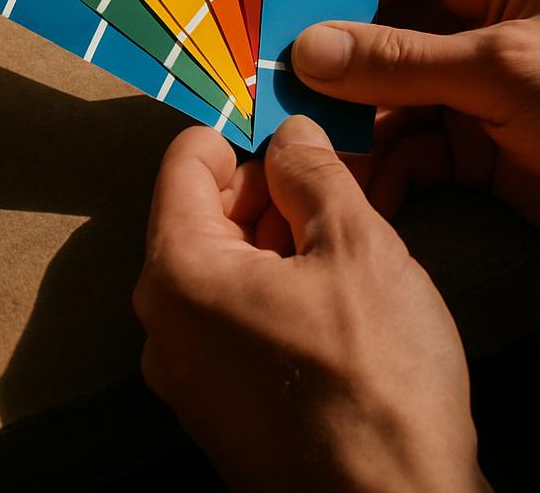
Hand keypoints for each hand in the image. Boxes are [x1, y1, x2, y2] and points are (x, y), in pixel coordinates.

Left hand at [134, 119, 486, 492]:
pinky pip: (232, 322)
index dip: (242, 133)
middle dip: (265, 188)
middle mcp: (164, 325)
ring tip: (343, 236)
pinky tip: (334, 298)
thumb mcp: (356, 246)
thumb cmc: (376, 384)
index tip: (291, 126)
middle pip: (201, 215)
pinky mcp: (221, 413)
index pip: (186, 161)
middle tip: (332, 179)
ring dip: (275, 241)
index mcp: (179, 273)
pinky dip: (273, 292)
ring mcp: (188, 377)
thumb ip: (312, 171)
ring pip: (221, 270)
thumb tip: (290, 133)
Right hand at [292, 0, 539, 256]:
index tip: (265, 13)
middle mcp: (473, 20)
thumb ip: (401, 61)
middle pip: (378, 33)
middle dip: (328, 66)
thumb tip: (308, 49)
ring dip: (349, 126)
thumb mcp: (503, 69)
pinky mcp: (477, 145)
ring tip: (302, 151)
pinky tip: (358, 187)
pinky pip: (412, 148)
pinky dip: (384, 168)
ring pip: (386, 96)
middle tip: (267, 92)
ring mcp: (473, 84)